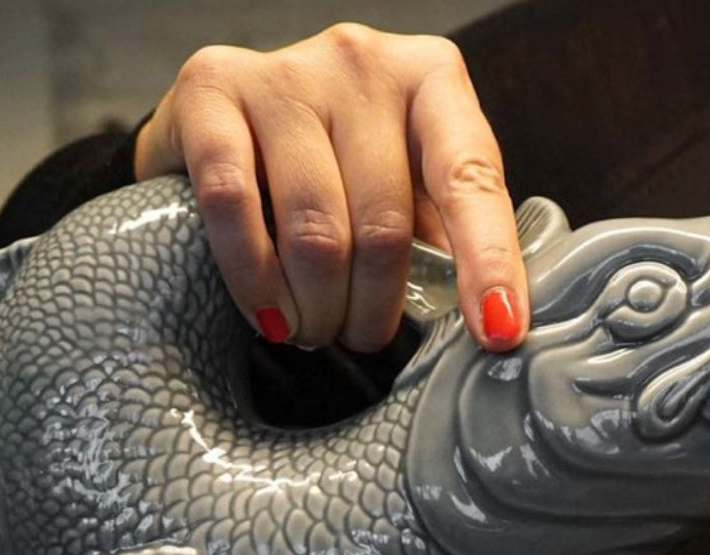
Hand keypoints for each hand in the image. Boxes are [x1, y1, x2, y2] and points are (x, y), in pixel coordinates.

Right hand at [134, 23, 527, 352]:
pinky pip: (233, 206)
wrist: (224, 124)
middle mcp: (363, 62)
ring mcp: (284, 70)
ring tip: (314, 330)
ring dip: (317, 309)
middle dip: (374, 310)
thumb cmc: (337, 170)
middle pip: (384, 226)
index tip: (499, 332)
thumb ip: (444, 239)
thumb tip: (488, 322)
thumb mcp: (408, 194)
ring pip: (315, 231)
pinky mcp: (210, 88)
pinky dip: (256, 281)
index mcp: (433, 83)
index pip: (472, 180)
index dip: (488, 263)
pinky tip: (269, 314)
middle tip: (360, 338)